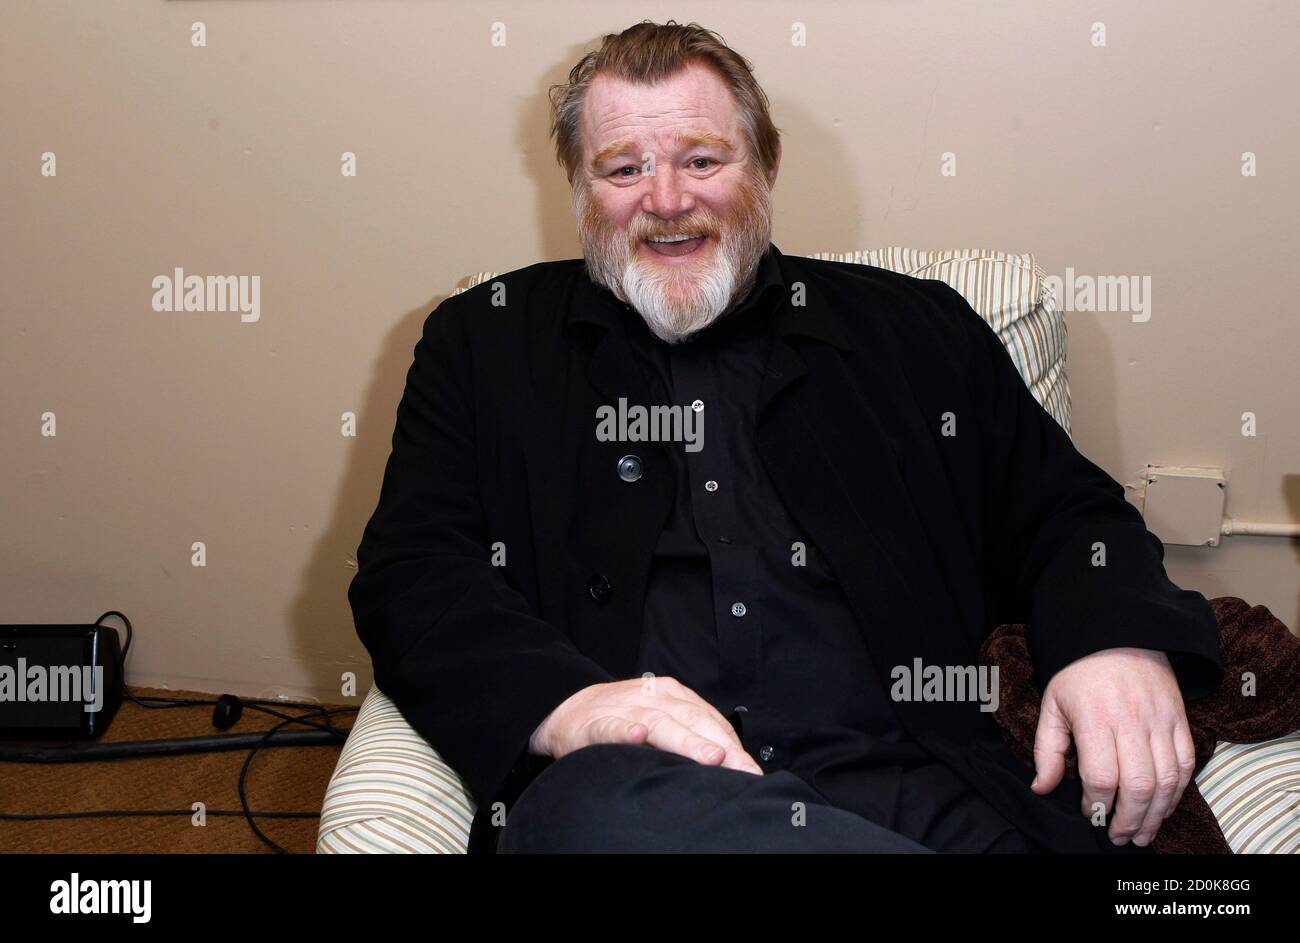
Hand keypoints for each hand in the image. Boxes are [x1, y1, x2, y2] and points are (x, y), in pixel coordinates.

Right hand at [529, 676, 763, 775]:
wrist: (569, 710)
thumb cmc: (623, 720)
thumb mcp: (662, 718)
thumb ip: (692, 734)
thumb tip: (734, 763)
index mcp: (673, 696)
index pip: (709, 720)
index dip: (732, 745)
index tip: (752, 771)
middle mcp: (652, 697)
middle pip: (692, 719)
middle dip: (721, 746)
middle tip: (742, 769)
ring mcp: (624, 708)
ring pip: (660, 723)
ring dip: (687, 740)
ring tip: (711, 758)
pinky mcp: (595, 724)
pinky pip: (612, 727)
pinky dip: (626, 731)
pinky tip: (638, 737)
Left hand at [1030, 647, 1195, 845]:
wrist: (1117, 631)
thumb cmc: (1078, 671)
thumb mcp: (1052, 704)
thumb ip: (1047, 749)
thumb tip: (1042, 788)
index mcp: (1095, 718)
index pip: (1102, 777)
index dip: (1097, 804)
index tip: (1089, 812)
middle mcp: (1132, 722)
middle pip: (1139, 786)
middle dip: (1128, 819)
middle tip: (1118, 836)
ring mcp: (1161, 721)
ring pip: (1167, 781)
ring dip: (1157, 814)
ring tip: (1142, 832)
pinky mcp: (1180, 718)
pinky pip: (1187, 763)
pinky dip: (1177, 791)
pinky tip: (1163, 806)